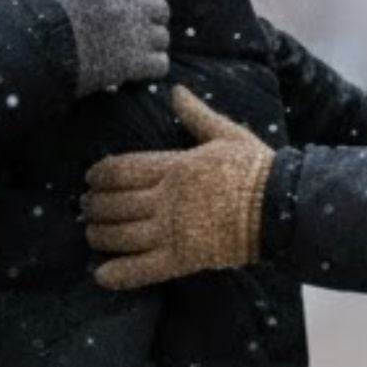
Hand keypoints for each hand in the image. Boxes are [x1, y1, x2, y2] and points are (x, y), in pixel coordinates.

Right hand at [34, 0, 170, 94]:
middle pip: (161, 10)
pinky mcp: (134, 64)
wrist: (36, 51)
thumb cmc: (43, 14)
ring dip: (151, 45)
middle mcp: (132, 6)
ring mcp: (136, 36)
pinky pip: (161, 64)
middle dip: (150, 19)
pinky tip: (135, 69)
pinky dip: (151, 68)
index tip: (133, 2)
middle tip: (133, 30)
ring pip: (162, 38)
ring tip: (133, 52)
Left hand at [84, 87, 273, 289]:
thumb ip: (196, 115)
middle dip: (94, 206)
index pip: (122, 169)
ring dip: (100, 235)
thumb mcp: (226, 133)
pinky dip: (120, 273)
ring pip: (122, 234)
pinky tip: (100, 275)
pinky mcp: (184, 258)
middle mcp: (167, 198)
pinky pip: (144, 268)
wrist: (282, 205)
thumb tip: (176, 90)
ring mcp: (174, 229)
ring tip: (91, 234)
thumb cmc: (257, 167)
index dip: (99, 175)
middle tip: (85, 208)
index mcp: (175, 166)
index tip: (90, 178)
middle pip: (115, 202)